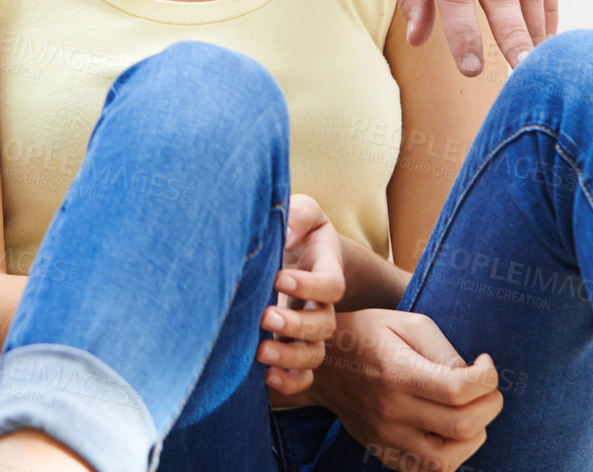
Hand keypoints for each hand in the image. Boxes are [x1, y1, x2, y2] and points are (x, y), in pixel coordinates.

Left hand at [260, 194, 345, 398]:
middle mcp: (320, 304)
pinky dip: (290, 382)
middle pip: (324, 325)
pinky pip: (303, 374)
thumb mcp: (301, 210)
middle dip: (296, 324)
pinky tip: (266, 378)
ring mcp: (308, 328)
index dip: (309, 285)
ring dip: (290, 356)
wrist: (295, 249)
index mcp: (326, 270)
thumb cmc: (296, 227)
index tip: (279, 277)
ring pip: (314, 353)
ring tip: (261, 350)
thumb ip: (298, 216)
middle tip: (266, 315)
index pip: (331, 284)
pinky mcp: (293, 345)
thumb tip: (286, 235)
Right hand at [313, 309, 502, 471]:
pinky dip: (450, 456)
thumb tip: (473, 378)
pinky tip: (449, 431)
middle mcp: (391, 410)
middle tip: (486, 389)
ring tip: (470, 413)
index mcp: (396, 373)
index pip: (459, 390)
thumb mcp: (406, 323)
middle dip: (490, 406)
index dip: (487, 378)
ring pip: (449, 459)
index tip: (484, 362)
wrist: (322, 364)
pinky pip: (428, 470)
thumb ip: (443, 350)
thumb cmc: (368, 335)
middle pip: (463, 426)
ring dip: (474, 436)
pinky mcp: (383, 452)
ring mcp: (386, 437)